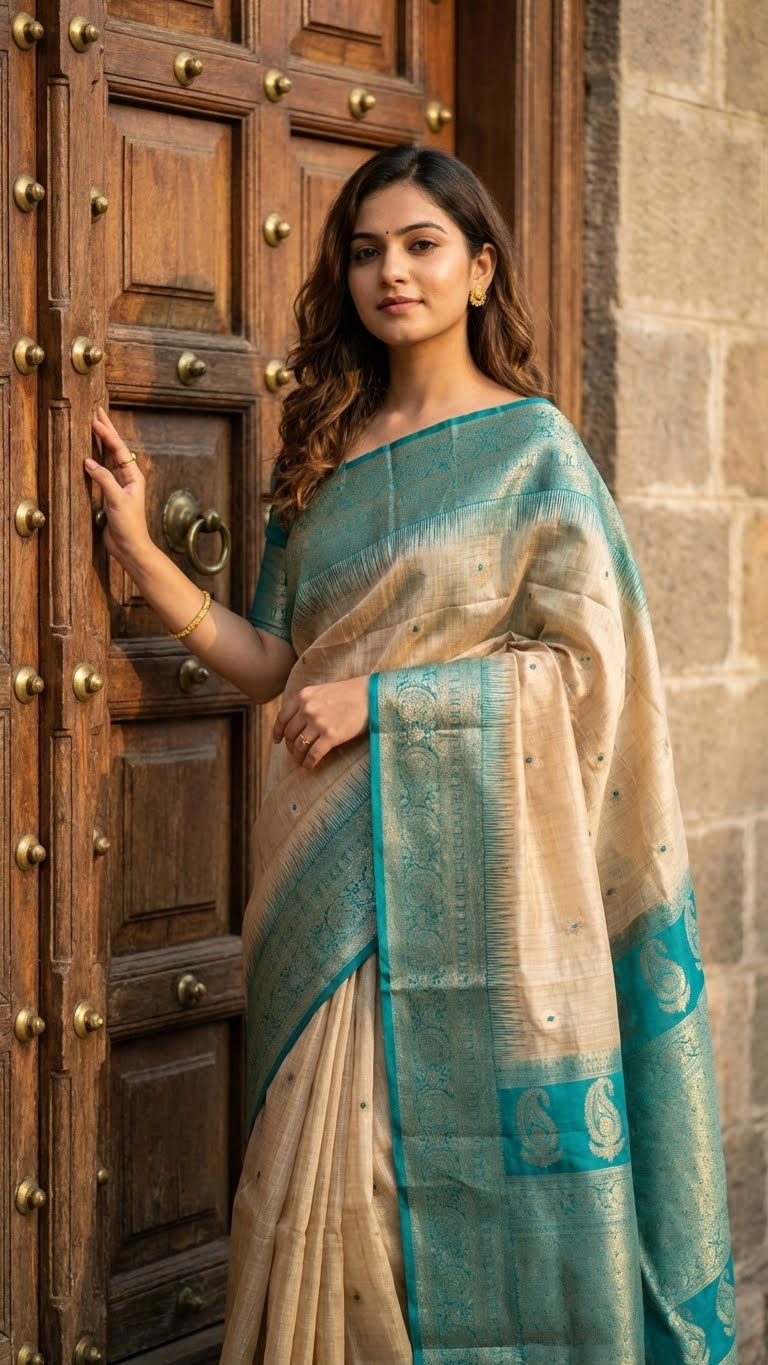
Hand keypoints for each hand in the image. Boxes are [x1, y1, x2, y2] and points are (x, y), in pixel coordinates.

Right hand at [85, 407, 152, 567]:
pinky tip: (89, 455)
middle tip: (97, 413)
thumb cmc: (130, 525)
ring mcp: (118, 485)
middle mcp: (127, 478)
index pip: (118, 449)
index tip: (96, 419)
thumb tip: (88, 462)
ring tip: (94, 427)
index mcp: (133, 476)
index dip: (107, 434)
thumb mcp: (117, 500)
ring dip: (101, 443)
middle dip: (106, 431)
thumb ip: (103, 479)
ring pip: (108, 458)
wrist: (130, 547)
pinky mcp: (109, 495)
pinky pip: (101, 472)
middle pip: (114, 449)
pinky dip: (95, 461)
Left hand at [274, 676, 369, 768]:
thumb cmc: (349, 693)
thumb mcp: (322, 691)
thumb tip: (296, 722)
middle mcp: (307, 708)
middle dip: (291, 746)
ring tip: (302, 760)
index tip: (277, 740)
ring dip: (298, 756)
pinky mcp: (331, 736)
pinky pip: (313, 754)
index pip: (282, 717)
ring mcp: (318, 722)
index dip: (278, 732)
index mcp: (303, 696)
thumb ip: (308, 703)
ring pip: (300, 745)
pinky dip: (309, 762)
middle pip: (290, 734)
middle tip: (295, 752)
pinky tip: (310, 766)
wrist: (371, 695)